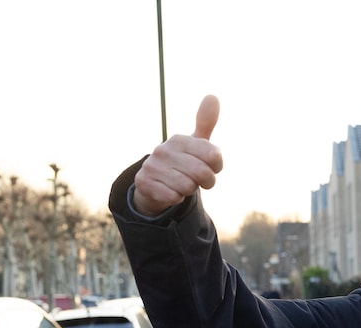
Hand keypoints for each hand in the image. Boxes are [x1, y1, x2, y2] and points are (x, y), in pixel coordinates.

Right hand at [132, 95, 224, 215]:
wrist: (155, 184)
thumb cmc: (182, 163)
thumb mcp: (195, 144)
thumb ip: (205, 123)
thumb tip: (212, 95)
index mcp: (179, 139)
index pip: (214, 156)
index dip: (216, 167)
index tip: (210, 166)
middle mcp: (163, 149)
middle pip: (202, 174)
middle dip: (206, 182)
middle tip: (198, 180)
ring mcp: (151, 165)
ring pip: (187, 187)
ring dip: (189, 191)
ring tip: (182, 184)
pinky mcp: (144, 183)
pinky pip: (173, 198)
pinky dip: (176, 199)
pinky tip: (170, 191)